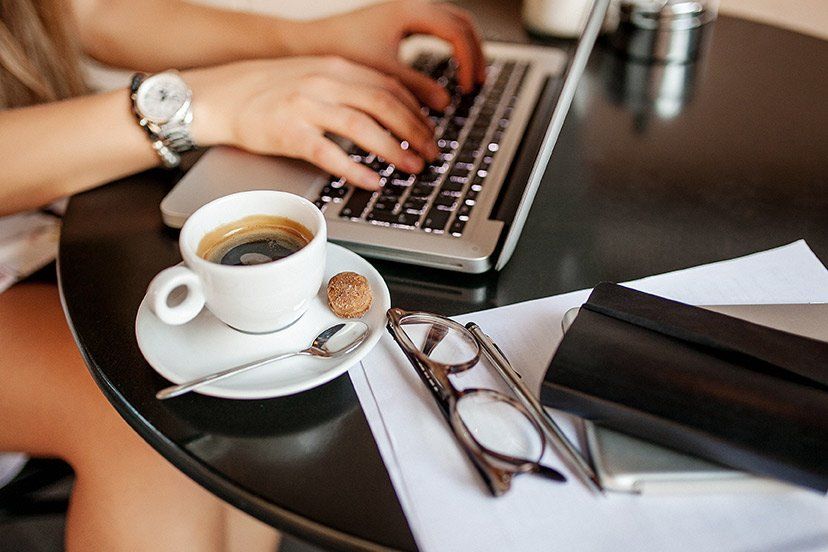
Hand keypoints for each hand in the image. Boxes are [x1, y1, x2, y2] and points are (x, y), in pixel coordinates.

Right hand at [188, 57, 439, 189]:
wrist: (218, 95)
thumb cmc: (264, 90)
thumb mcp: (312, 77)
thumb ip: (346, 90)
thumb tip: (384, 115)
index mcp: (336, 67)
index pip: (389, 86)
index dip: (417, 112)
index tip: (432, 131)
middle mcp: (325, 81)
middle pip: (385, 104)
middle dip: (416, 132)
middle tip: (432, 154)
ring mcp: (306, 105)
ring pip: (363, 126)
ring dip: (394, 150)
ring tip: (412, 169)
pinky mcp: (288, 131)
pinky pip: (329, 152)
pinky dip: (355, 168)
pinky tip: (372, 181)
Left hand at [312, 1, 485, 109]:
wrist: (309, 43)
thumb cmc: (339, 52)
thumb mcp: (382, 74)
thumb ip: (416, 87)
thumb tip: (445, 103)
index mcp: (409, 11)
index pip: (456, 31)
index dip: (469, 61)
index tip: (468, 87)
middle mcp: (411, 6)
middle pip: (462, 22)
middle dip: (475, 53)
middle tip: (479, 82)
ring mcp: (406, 12)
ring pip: (452, 24)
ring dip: (465, 49)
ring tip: (470, 78)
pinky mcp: (399, 23)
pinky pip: (437, 30)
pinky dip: (449, 48)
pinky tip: (449, 70)